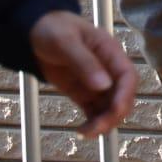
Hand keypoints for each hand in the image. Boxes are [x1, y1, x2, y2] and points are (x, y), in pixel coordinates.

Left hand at [30, 9, 137, 137]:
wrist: (33, 30)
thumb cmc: (53, 28)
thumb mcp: (66, 42)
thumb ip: (85, 63)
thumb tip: (104, 86)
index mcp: (110, 52)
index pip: (128, 76)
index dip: (125, 95)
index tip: (116, 111)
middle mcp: (107, 69)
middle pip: (122, 96)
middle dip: (114, 114)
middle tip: (96, 128)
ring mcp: (95, 82)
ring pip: (109, 107)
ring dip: (103, 122)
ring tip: (84, 133)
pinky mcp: (82, 92)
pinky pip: (94, 111)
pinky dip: (92, 123)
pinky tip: (81, 131)